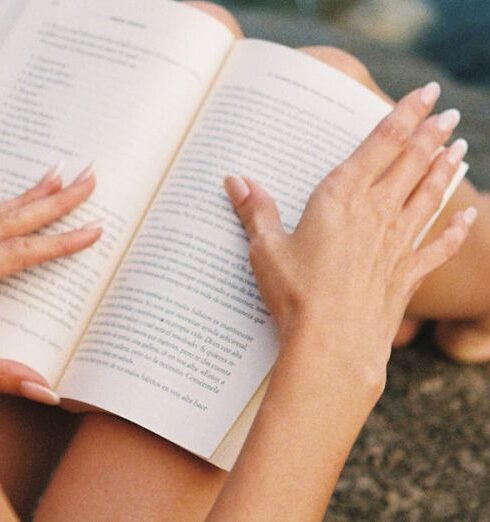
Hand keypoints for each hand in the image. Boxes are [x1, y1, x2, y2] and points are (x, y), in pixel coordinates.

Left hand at [0, 163, 100, 404]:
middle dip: (58, 196)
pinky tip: (9, 201)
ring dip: (30, 192)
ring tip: (58, 172)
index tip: (97, 227)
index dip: (65, 241)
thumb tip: (50, 391)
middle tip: (90, 175)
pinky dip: (2, 204)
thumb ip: (2, 377)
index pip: (28, 251)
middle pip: (18, 214)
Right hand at [225, 83, 474, 389]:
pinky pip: (439, 246)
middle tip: (449, 113)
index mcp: (342, 199)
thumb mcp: (266, 249)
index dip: (406, 114)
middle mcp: (377, 213)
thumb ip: (256, 211)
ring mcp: (397, 243)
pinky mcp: (407, 274)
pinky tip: (470, 216)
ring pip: (429, 196)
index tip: (426, 93)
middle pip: (412, 163)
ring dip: (445, 170)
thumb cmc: (296, 295)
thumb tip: (235, 180)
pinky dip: (456, 230)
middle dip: (432, 134)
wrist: (332, 345)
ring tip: (459, 147)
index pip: (381, 144)